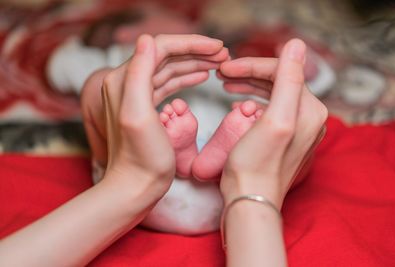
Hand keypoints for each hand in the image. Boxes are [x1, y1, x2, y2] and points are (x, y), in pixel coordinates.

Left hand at [80, 34, 227, 198]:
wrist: (135, 186)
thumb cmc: (141, 158)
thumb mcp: (138, 115)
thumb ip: (138, 74)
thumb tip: (146, 38)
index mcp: (124, 79)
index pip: (161, 47)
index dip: (191, 44)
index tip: (218, 47)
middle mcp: (127, 82)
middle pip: (166, 55)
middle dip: (197, 51)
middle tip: (224, 54)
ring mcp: (137, 95)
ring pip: (170, 69)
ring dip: (195, 63)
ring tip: (220, 63)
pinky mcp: (147, 107)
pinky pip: (168, 84)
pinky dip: (187, 77)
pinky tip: (203, 76)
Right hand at [218, 39, 327, 207]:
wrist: (250, 199)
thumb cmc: (257, 164)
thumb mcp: (275, 119)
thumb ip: (289, 80)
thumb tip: (296, 44)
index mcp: (310, 110)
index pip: (284, 71)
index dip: (253, 66)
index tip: (226, 68)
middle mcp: (309, 118)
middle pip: (279, 81)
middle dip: (250, 74)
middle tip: (223, 74)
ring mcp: (298, 129)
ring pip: (273, 94)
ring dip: (250, 86)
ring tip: (226, 85)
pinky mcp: (285, 139)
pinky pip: (270, 110)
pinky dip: (253, 102)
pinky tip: (237, 106)